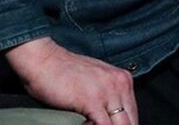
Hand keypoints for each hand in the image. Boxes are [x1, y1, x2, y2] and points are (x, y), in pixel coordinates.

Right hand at [6, 37, 137, 123]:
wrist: (44, 60)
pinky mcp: (93, 100)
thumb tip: (114, 119)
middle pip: (131, 122)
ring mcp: (108, 92)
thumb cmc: (65, 71)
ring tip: (90, 123)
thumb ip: (109, 98)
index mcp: (123, 79)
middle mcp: (120, 83)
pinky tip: (83, 124)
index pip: (133, 115)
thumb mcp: (97, 80)